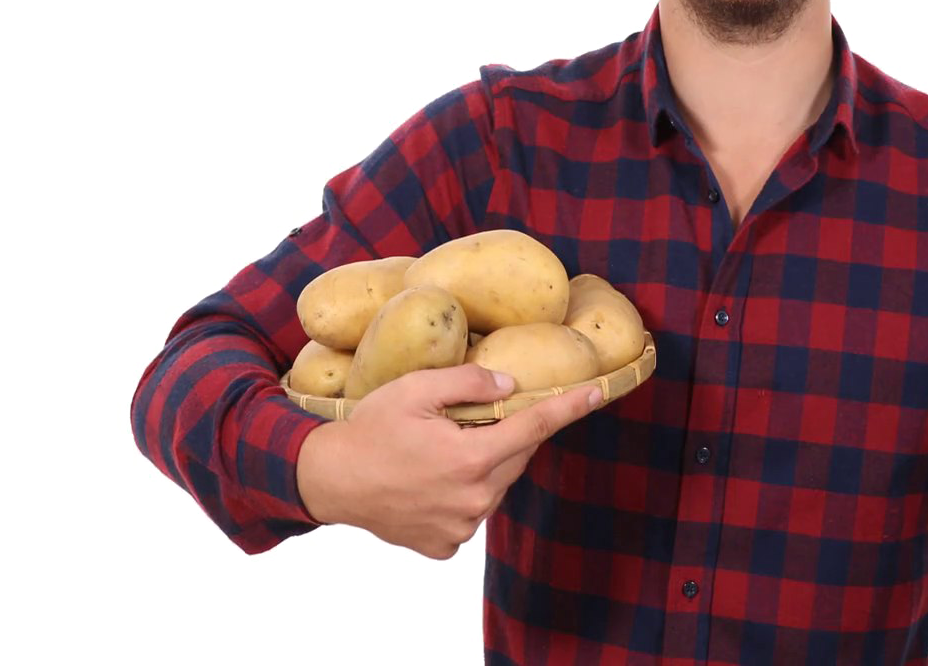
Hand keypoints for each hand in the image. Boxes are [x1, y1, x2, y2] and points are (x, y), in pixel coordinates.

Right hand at [297, 362, 602, 559]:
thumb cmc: (371, 429)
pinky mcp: (447, 545)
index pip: (535, 427)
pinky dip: (462, 494)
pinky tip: (428, 483)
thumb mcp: (415, 389)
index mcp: (471, 458)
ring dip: (482, 465)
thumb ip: (468, 382)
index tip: (598, 392)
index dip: (569, 407)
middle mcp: (475, 498)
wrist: (330, 481)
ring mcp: (462, 527)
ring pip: (495, 485)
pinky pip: (471, 512)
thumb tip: (510, 386)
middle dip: (507, 435)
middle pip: (516, 456)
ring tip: (437, 453)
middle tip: (471, 421)